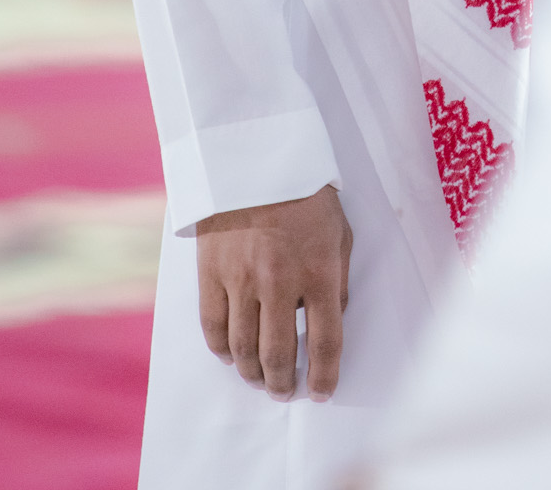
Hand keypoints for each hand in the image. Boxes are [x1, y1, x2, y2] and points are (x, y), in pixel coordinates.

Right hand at [197, 184, 351, 400]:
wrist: (256, 158)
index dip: (326, 376)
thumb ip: (337, 281)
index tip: (323, 392)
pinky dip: (221, 350)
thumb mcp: (339, 233)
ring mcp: (241, 279)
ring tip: (261, 380)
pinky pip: (213, 327)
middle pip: (279, 355)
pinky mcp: (211, 273)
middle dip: (284, 384)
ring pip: (243, 350)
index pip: (326, 341)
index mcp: (319, 271)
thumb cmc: (306, 195)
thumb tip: (331, 322)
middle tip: (286, 392)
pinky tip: (230, 356)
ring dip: (253, 374)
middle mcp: (280, 282)